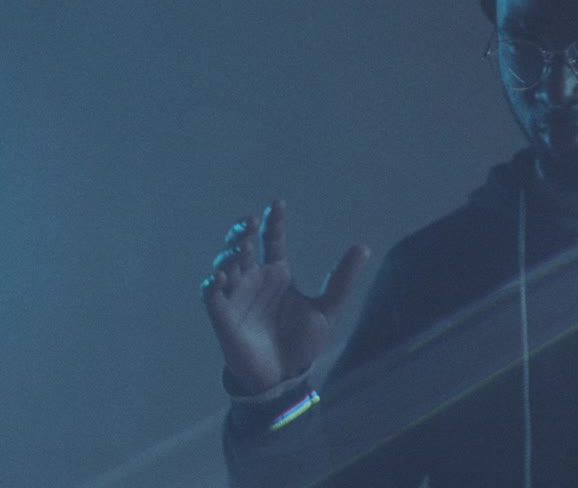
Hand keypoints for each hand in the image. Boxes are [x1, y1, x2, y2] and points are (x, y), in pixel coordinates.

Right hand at [201, 200, 370, 394]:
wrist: (286, 377)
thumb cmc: (303, 341)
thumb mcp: (329, 308)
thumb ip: (343, 280)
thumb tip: (364, 246)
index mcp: (278, 273)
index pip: (272, 240)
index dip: (274, 221)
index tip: (278, 203)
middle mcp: (254, 280)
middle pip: (242, 247)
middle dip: (242, 233)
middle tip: (249, 222)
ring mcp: (237, 297)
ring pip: (225, 266)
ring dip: (228, 255)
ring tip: (239, 247)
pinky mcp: (223, 317)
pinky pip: (211, 297)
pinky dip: (211, 285)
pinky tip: (219, 276)